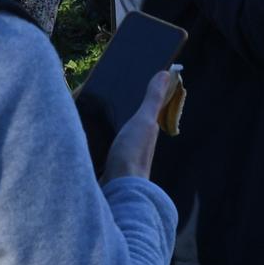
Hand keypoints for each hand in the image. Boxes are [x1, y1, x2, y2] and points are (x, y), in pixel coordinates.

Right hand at [101, 69, 173, 183]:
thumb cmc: (133, 154)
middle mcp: (140, 146)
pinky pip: (110, 150)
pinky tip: (95, 141)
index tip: (146, 84)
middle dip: (133, 115)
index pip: (152, 112)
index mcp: (149, 133)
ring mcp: (125, 158)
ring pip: (124, 138)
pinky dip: (106, 142)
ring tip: (104, 117)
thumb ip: (153, 100)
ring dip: (118, 129)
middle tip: (120, 98)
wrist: (118, 191)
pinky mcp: (111, 168)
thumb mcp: (143, 122)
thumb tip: (168, 73)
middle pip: (138, 126)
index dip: (151, 99)